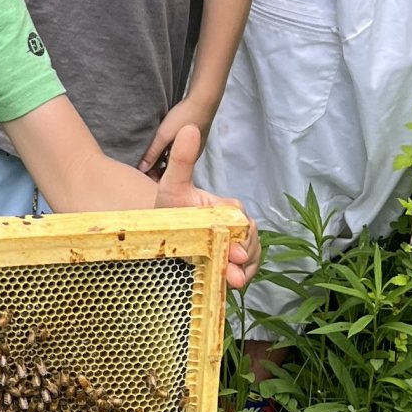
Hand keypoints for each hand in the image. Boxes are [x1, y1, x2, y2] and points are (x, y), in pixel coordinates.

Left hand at [139, 97, 214, 177]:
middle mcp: (191, 155)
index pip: (167, 175)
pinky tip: (160, 142)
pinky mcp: (192, 137)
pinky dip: (167, 148)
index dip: (153, 176)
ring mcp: (193, 146)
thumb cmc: (183, 117)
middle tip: (139, 165)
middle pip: (170, 167)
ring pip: (173, 157)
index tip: (139, 175)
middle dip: (156, 168)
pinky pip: (176, 148)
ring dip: (161, 157)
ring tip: (146, 154)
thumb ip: (152, 152)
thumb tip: (141, 169)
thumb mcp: (164, 135)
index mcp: (185, 159)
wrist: (203, 99)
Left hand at [152, 124, 259, 290]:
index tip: (233, 254)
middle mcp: (236, 224)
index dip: (240, 238)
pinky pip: (244, 269)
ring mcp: (234, 243)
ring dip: (244, 271)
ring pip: (249, 257)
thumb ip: (182, 159)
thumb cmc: (170, 206)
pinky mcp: (230, 261)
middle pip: (249, 242)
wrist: (161, 229)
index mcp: (227, 208)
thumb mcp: (173, 184)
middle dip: (243, 259)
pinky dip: (240, 276)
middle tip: (233, 276)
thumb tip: (190, 128)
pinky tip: (232, 283)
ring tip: (232, 282)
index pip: (242, 222)